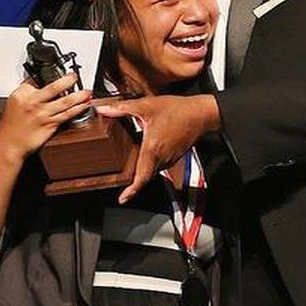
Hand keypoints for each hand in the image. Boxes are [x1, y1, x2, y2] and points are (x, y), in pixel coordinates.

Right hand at [0, 74, 91, 160]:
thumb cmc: (12, 126)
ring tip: (87, 91)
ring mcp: (42, 113)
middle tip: (75, 77)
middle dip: (68, 80)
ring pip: (64, 101)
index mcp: (22, 94)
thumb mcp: (14, 103)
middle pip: (54, 87)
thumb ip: (27, 92)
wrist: (9, 144)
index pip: (37, 79)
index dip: (50, 74)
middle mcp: (33, 102)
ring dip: (78, 95)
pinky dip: (78, 109)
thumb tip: (39, 84)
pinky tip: (84, 105)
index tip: (60, 72)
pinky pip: (67, 114)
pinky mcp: (49, 124)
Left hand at [96, 94, 220, 202]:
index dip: (132, 190)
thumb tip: (104, 109)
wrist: (201, 113)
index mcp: (153, 149)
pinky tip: (143, 154)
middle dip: (132, 181)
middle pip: (145, 176)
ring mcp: (169, 158)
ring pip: (152, 170)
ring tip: (128, 168)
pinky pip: (159, 165)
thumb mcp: (146, 106)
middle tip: (119, 182)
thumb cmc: (179, 111)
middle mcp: (162, 158)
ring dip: (141, 171)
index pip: (142, 177)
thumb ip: (122, 108)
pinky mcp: (174, 156)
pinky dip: (149, 164)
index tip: (122, 198)